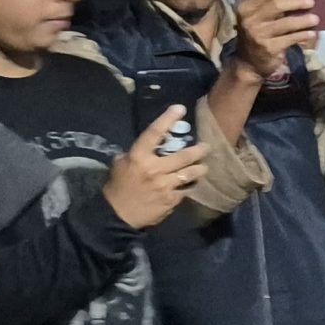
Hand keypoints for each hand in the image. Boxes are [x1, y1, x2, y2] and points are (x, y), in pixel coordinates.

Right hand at [103, 108, 213, 228]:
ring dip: (199, 168)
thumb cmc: (118, 187)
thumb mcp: (120, 164)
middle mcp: (154, 169)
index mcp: (138, 157)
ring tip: (204, 166)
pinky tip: (193, 183)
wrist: (118, 215)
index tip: (180, 109)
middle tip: (206, 146)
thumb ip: (134, 153)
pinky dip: (190, 185)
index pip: (154, 132)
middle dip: (198, 150)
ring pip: (190, 174)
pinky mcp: (171, 200)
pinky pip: (186, 189)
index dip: (168, 118)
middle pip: (183, 156)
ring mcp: (165, 185)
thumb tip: (149, 146)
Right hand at [234, 0, 320, 82]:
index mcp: (247, 8)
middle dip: (296, 2)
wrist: (248, 63)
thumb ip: (271, 4)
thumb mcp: (258, 18)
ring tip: (316, 19)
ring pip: (285, 23)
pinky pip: (290, 38)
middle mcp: (250, 19)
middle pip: (276, 5)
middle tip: (311, 1)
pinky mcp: (269, 48)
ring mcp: (259, 34)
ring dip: (303, 20)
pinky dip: (303, 35)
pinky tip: (311, 34)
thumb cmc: (257, 36)